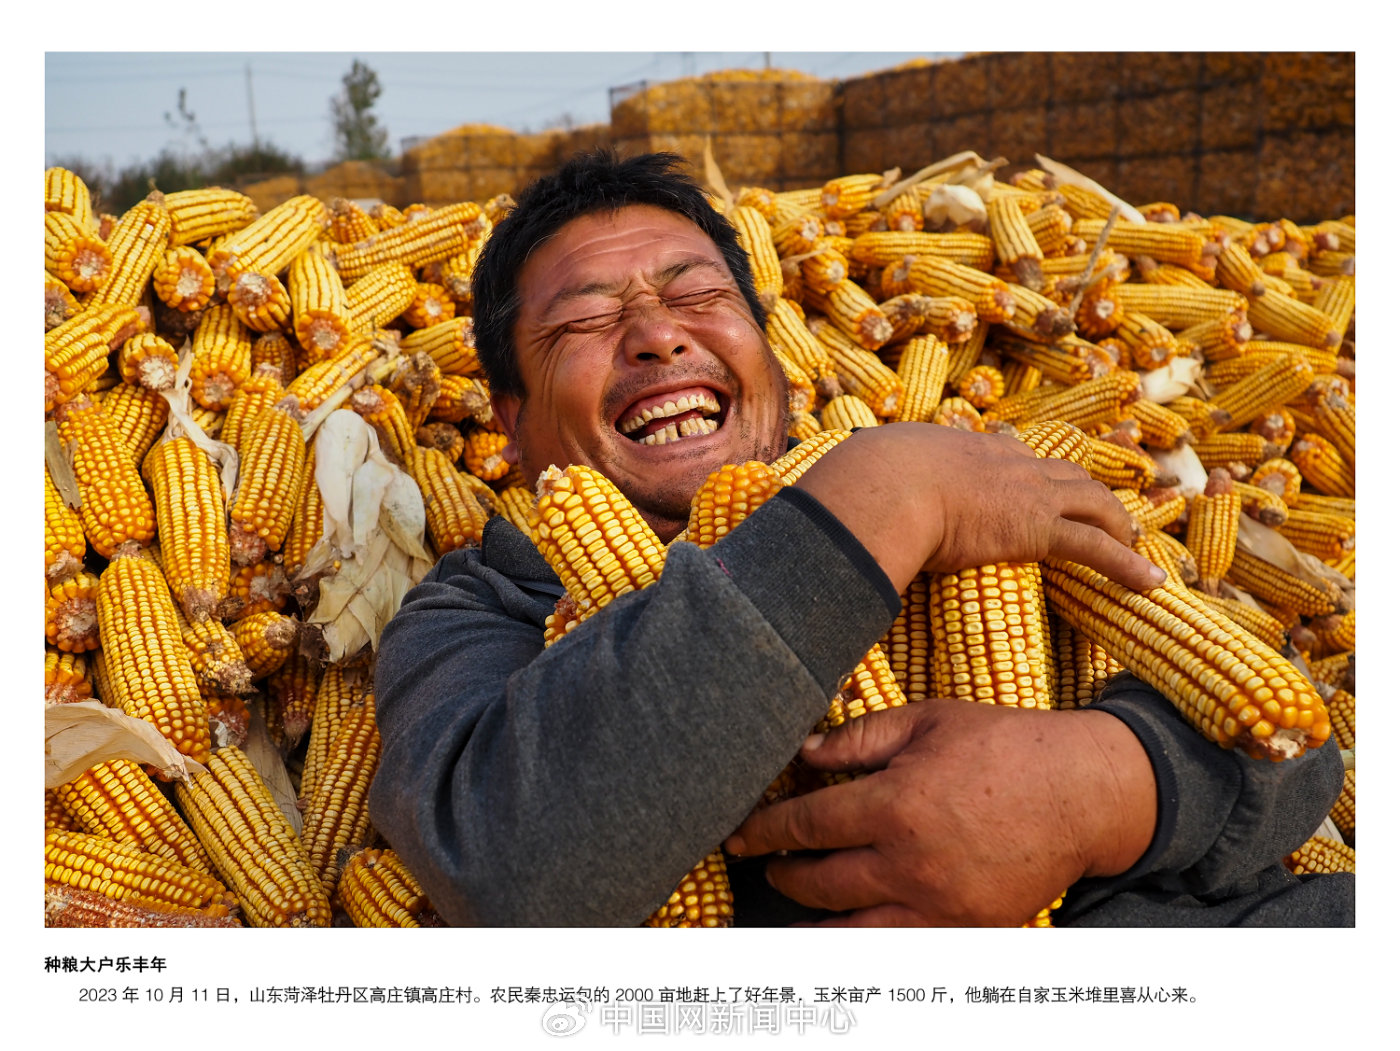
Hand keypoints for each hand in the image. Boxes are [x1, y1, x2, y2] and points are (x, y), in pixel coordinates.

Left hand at [724, 700, 1157, 925]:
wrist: (1084, 792)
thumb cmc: (1004, 745)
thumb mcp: (928, 721)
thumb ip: (859, 738)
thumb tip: (803, 751)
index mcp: (896, 803)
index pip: (807, 826)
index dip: (765, 832)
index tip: (739, 836)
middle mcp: (910, 862)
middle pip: (819, 884)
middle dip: (781, 877)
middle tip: (764, 868)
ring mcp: (939, 904)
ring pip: (851, 931)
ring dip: (809, 926)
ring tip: (784, 919)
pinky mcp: (967, 930)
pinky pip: (900, 948)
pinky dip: (863, 948)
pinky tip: (842, 940)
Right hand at [792, 423, 1163, 595]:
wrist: (880, 487)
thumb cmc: (857, 487)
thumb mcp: (856, 481)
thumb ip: (851, 498)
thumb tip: (811, 518)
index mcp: (957, 447)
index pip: (1006, 454)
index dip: (1028, 469)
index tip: (1037, 480)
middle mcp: (1000, 459)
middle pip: (1058, 469)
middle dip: (1085, 488)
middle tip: (1104, 507)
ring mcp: (1024, 490)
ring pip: (1089, 500)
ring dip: (1115, 522)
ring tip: (1132, 544)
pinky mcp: (1037, 527)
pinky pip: (1096, 546)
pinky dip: (1126, 563)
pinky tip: (1148, 582)